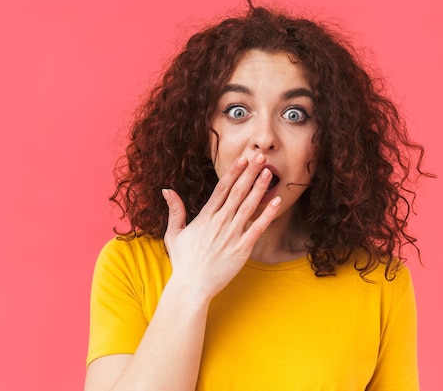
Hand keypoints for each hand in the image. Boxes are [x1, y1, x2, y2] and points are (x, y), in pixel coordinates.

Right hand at [161, 154, 280, 301]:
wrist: (191, 286)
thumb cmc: (183, 262)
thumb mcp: (174, 233)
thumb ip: (175, 210)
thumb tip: (167, 190)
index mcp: (205, 217)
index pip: (222, 189)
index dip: (233, 172)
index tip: (242, 158)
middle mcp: (220, 222)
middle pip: (238, 192)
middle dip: (250, 173)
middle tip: (261, 157)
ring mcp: (232, 235)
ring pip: (248, 206)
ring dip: (259, 188)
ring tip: (269, 172)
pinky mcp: (242, 248)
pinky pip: (257, 228)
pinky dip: (267, 214)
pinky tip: (276, 201)